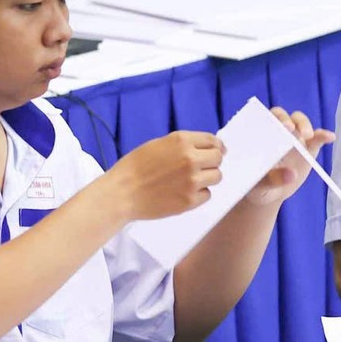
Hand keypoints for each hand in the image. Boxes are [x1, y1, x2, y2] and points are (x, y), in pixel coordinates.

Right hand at [107, 131, 224, 220]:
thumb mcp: (159, 144)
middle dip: (212, 162)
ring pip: (217, 177)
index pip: (213, 141)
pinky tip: (183, 192)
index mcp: (182, 141)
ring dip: (207, 178)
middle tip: (201, 168)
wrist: (122, 192)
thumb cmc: (135, 167)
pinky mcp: (190, 201)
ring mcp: (192, 181)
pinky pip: (207, 195)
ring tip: (190, 181)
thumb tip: (205, 148)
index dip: (216, 147)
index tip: (217, 151)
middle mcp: (190, 159)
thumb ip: (183, 145)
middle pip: (218, 158)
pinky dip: (199, 194)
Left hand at [244, 108, 332, 207]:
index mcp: (259, 138)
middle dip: (288, 120)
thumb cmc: (258, 187)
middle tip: (291, 129)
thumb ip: (273, 180)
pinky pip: (317, 138)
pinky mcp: (308, 147)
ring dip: (305, 126)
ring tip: (309, 136)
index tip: (279, 127)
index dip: (271, 120)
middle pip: (283, 117)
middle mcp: (276, 133)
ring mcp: (293, 139)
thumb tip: (292, 175)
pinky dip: (323, 136)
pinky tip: (330, 137)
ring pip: (300, 123)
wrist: (269, 193)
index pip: (264, 120)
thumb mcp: (260, 186)